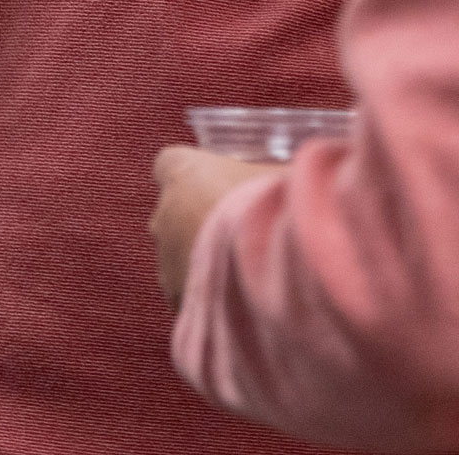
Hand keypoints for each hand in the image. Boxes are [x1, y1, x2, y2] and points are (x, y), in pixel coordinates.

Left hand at [150, 145, 277, 308]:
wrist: (263, 266)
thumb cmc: (267, 207)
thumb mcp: (279, 174)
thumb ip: (275, 172)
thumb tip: (294, 171)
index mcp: (182, 172)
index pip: (170, 162)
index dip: (190, 170)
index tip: (213, 178)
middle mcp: (164, 214)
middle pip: (174, 209)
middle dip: (199, 216)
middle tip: (236, 224)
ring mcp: (166, 259)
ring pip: (178, 251)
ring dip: (202, 256)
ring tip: (241, 262)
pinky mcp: (174, 297)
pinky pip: (186, 289)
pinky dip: (206, 291)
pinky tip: (236, 291)